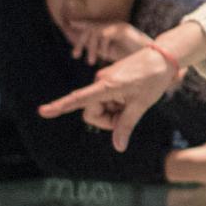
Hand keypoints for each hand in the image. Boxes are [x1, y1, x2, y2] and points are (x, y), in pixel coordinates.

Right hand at [38, 45, 178, 151]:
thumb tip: (118, 147)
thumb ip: (126, 125)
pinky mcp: (107, 81)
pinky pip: (105, 100)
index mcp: (106, 85)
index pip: (79, 99)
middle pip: (92, 113)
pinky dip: (116, 105)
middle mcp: (100, 81)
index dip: (60, 106)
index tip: (43, 111)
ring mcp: (103, 80)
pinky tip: (129, 97)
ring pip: (99, 108)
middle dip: (108, 120)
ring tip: (132, 101)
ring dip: (114, 112)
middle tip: (128, 113)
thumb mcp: (141, 104)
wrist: (163, 57)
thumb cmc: (153, 79)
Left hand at [67, 21, 151, 65]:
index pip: (91, 26)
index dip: (80, 25)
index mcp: (109, 31)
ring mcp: (118, 26)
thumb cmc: (132, 58)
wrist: (153, 57)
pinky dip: (102, 46)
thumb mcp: (111, 54)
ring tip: (91, 62)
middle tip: (76, 56)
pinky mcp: (123, 29)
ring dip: (91, 48)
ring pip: (96, 31)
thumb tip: (85, 51)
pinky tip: (104, 56)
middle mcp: (113, 26)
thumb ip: (99, 50)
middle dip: (81, 42)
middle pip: (90, 28)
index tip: (70, 27)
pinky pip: (105, 34)